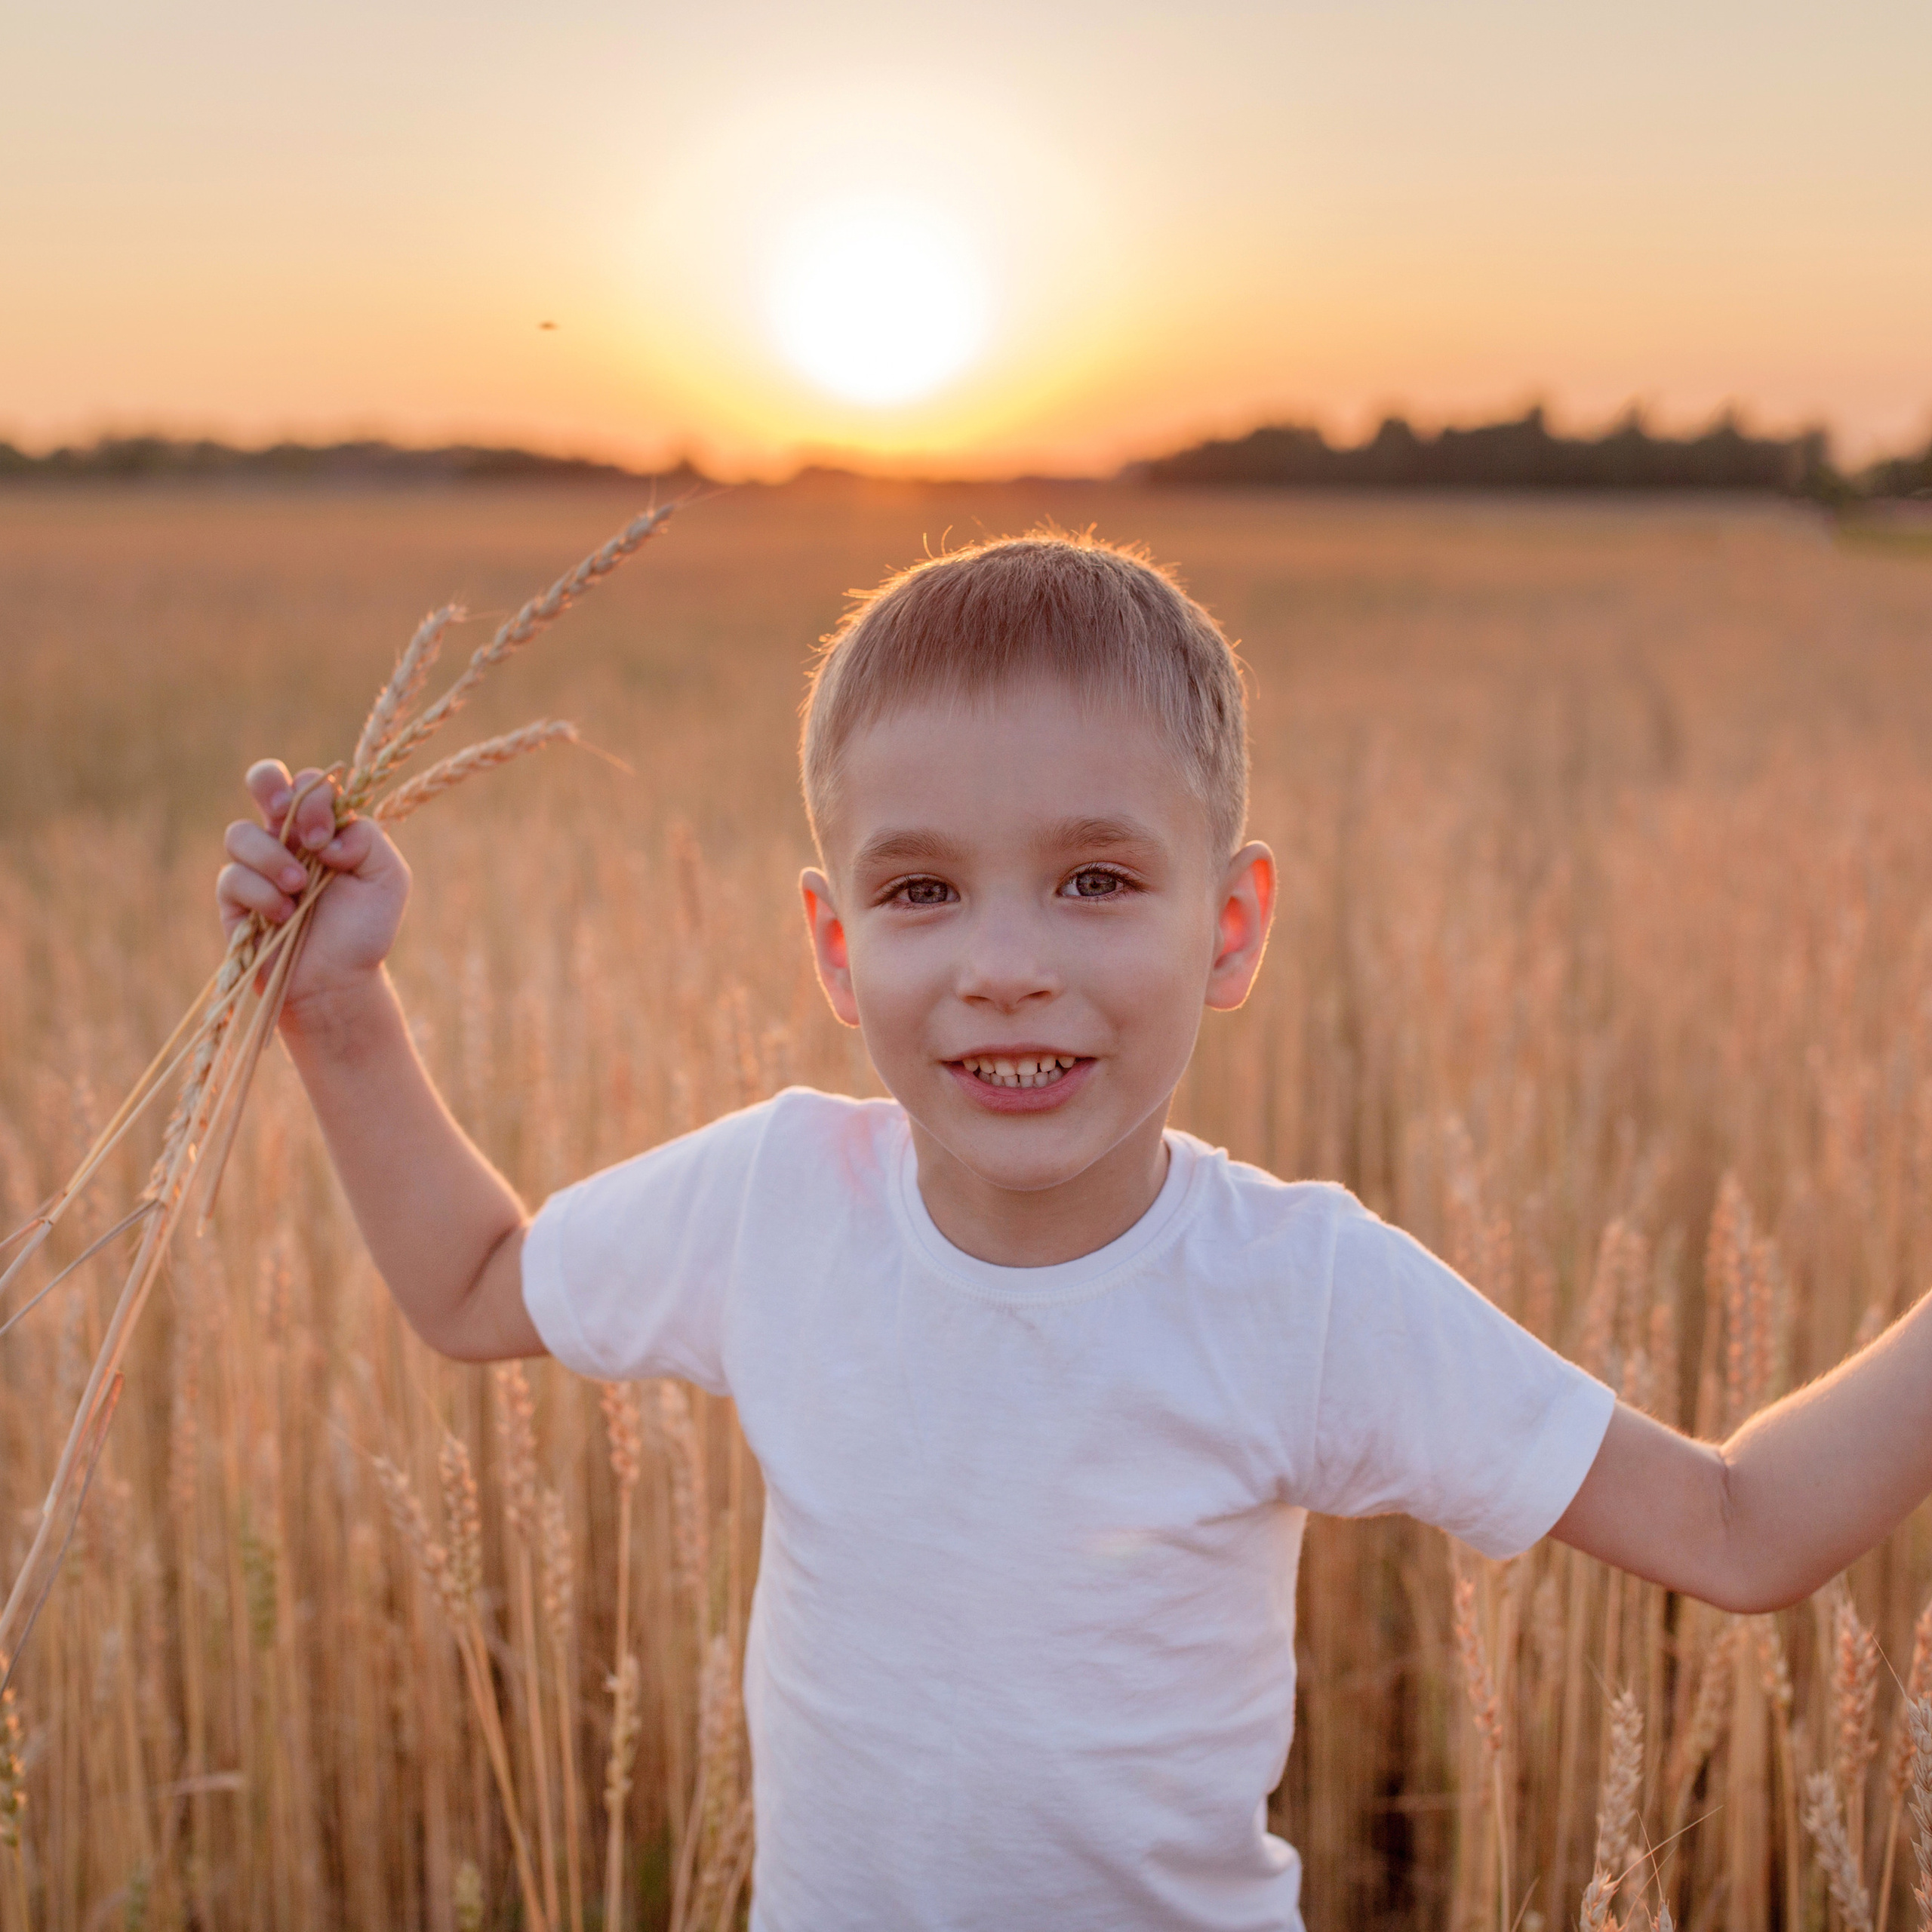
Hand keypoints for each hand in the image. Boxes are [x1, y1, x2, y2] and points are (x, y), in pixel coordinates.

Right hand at [216, 760, 410, 1023]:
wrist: (339, 981)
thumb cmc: (365, 929)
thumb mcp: (387, 878)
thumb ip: (368, 840)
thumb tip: (327, 836)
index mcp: (324, 828)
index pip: (312, 784)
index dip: (316, 797)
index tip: (327, 837)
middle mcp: (287, 839)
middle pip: (263, 781)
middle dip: (268, 783)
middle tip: (284, 811)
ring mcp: (256, 866)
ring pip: (240, 833)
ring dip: (272, 858)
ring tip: (298, 888)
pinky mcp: (234, 898)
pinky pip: (232, 877)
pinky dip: (261, 894)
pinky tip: (284, 915)